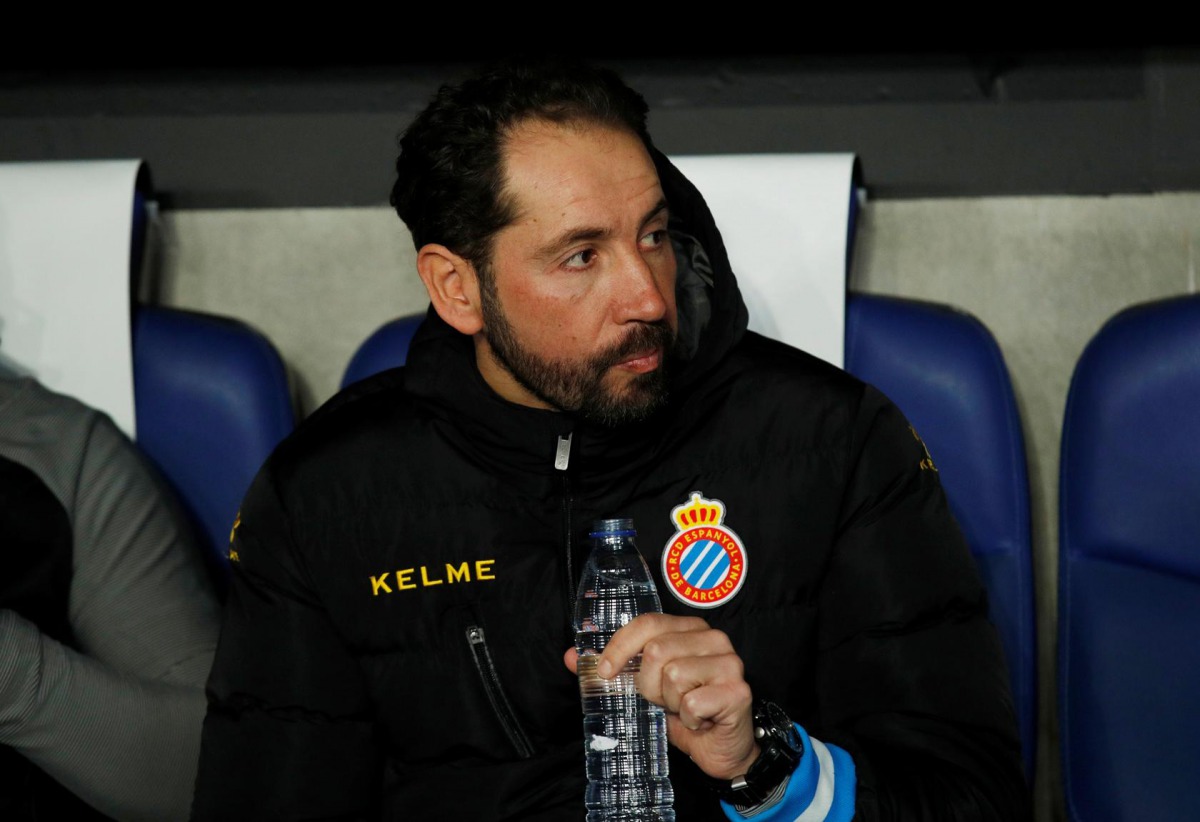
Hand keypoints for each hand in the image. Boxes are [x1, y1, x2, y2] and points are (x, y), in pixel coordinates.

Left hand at [563, 613, 758, 779]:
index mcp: (691, 629)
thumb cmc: (685, 713)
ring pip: (673, 676)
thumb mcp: (646, 688)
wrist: (722, 750)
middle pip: (657, 652)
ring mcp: (729, 663)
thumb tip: (570, 658)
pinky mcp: (737, 691)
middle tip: (665, 700)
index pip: (648, 623)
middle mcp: (714, 639)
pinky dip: (688, 720)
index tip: (605, 672)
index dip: (621, 646)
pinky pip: (691, 703)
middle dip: (650, 685)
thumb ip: (613, 670)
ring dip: (670, 703)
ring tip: (685, 709)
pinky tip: (701, 721)